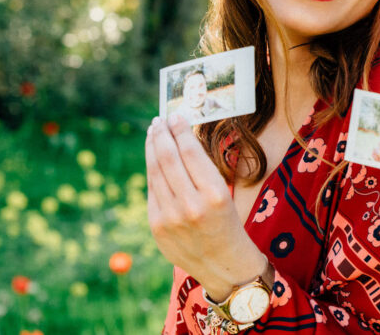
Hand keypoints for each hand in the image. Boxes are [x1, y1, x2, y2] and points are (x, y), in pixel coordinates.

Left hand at [145, 114, 267, 299]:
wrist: (223, 265)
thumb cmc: (227, 222)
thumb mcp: (223, 193)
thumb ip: (200, 169)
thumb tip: (179, 137)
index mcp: (214, 194)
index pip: (189, 151)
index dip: (179, 130)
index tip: (176, 115)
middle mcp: (190, 205)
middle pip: (167, 158)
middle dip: (162, 134)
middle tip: (160, 120)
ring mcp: (170, 217)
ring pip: (155, 172)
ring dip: (152, 148)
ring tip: (153, 133)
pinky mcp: (156, 226)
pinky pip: (152, 190)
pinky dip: (152, 170)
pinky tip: (154, 158)